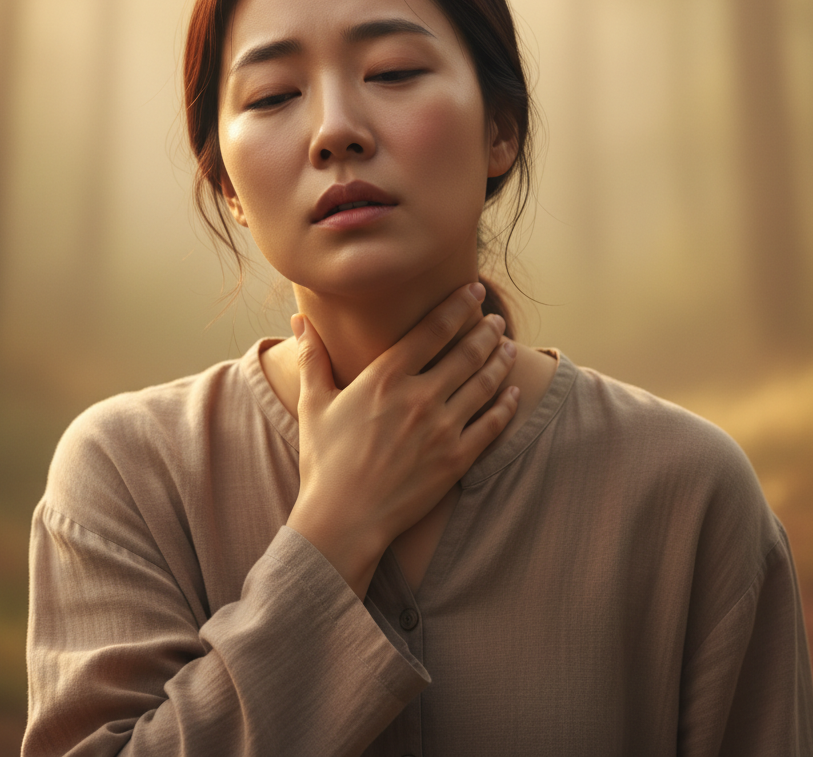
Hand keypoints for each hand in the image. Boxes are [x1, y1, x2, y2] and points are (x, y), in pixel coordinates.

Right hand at [285, 283, 519, 597]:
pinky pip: (492, 426)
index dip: (458, 305)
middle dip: (486, 331)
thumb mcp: (314, 403)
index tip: (474, 290)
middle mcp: (419, 397)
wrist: (342, 521)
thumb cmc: (324, 461)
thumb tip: (298, 319)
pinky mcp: (456, 460)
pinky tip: (513, 392)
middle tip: (496, 321)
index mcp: (385, 377)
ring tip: (508, 347)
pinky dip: (506, 405)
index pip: (432, 329)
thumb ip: (313, 357)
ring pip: (484, 384)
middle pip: (466, 352)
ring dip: (500, 361)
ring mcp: (441, 429)